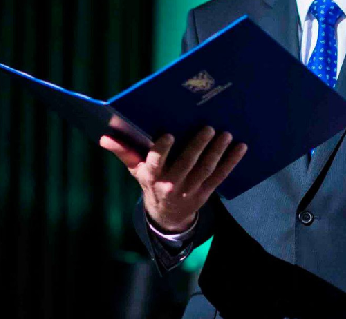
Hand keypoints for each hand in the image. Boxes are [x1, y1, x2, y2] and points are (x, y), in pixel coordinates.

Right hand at [99, 127, 246, 232]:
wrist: (166, 217)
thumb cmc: (150, 183)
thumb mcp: (135, 170)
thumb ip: (123, 152)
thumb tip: (104, 136)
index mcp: (152, 177)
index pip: (155, 163)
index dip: (161, 150)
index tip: (168, 134)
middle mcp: (171, 185)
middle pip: (186, 164)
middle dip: (198, 145)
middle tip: (209, 128)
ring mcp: (190, 191)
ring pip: (205, 169)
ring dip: (217, 152)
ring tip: (225, 134)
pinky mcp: (206, 193)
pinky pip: (220, 176)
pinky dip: (232, 162)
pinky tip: (241, 147)